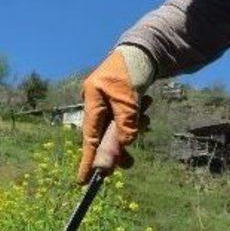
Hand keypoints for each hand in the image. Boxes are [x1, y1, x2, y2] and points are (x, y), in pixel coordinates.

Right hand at [77, 50, 150, 183]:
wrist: (146, 49)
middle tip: (130, 162)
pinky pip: (126, 117)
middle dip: (119, 147)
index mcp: (92, 100)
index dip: (87, 160)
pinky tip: (145, 105)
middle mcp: (96, 101)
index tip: (83, 181)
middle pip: (104, 135)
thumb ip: (124, 128)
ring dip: (133, 127)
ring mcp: (107, 100)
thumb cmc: (133, 72)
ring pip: (118, 127)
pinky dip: (136, 117)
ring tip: (145, 115)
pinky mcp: (119, 99)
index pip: (89, 138)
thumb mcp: (129, 103)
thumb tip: (120, 151)